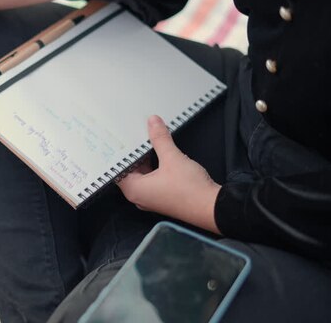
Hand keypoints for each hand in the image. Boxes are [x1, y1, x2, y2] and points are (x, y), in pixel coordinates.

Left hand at [117, 115, 221, 233]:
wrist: (212, 207)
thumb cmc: (190, 189)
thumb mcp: (173, 158)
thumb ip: (160, 139)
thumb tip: (153, 122)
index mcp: (134, 189)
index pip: (118, 168)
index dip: (120, 152)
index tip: (120, 139)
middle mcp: (139, 196)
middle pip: (130, 170)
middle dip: (135, 153)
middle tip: (134, 134)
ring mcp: (152, 198)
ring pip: (143, 174)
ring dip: (146, 159)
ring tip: (148, 140)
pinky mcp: (163, 197)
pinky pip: (153, 179)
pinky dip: (155, 167)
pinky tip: (161, 154)